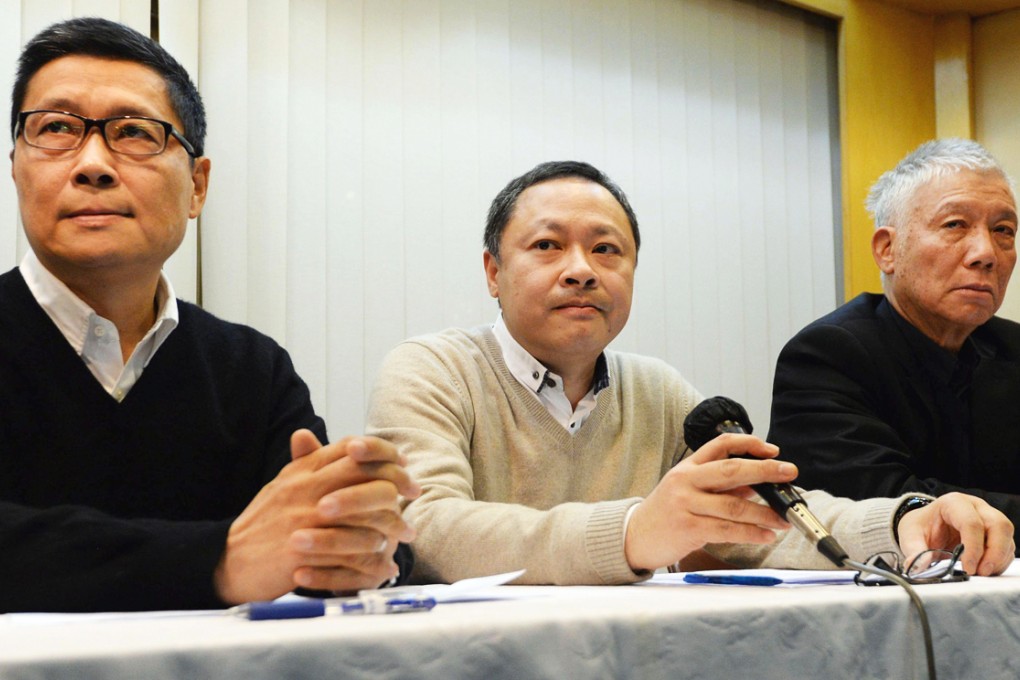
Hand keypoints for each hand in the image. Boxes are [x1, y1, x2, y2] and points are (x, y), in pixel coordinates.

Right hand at [214, 430, 421, 603]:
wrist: (228, 561)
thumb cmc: (263, 523)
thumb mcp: (283, 484)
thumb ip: (306, 461)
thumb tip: (326, 437)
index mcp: (302, 471)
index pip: (351, 448)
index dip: (382, 451)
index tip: (403, 462)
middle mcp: (306, 489)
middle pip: (364, 472)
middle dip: (397, 480)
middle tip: (415, 491)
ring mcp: (305, 519)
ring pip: (365, 511)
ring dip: (392, 522)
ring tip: (406, 532)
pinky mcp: (304, 552)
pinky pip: (351, 552)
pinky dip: (373, 558)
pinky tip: (386, 563)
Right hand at [624, 433, 795, 571]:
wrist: (635, 536)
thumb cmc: (666, 513)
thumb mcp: (689, 491)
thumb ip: (720, 487)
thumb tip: (756, 486)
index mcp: (688, 467)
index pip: (721, 445)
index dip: (749, 444)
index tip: (772, 451)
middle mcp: (686, 481)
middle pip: (732, 470)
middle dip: (765, 470)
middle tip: (789, 472)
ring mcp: (686, 504)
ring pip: (734, 506)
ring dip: (765, 513)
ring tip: (784, 519)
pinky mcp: (688, 528)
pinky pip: (727, 530)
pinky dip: (751, 533)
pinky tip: (765, 535)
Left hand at [897, 492, 1014, 576]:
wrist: (925, 525)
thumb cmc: (920, 527)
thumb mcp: (910, 536)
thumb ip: (914, 551)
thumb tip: (918, 567)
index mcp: (953, 503)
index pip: (972, 523)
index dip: (973, 548)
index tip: (968, 569)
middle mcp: (975, 507)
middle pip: (999, 525)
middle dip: (994, 553)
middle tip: (980, 573)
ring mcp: (988, 517)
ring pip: (1006, 536)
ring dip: (998, 559)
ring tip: (981, 573)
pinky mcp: (995, 532)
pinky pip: (1007, 546)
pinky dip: (999, 561)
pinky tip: (985, 571)